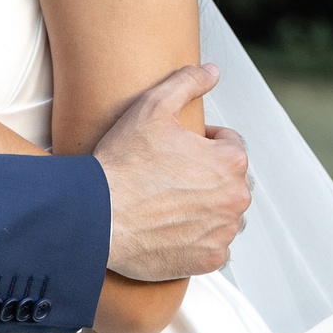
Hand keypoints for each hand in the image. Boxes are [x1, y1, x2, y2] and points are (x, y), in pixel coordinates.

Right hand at [94, 65, 249, 281]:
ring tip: (170, 202)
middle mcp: (235, 199)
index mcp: (230, 162)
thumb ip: (188, 83)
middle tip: (169, 176)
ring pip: (224, 213)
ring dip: (206, 207)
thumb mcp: (153, 107)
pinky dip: (199, 239)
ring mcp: (222, 233)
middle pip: (229, 181)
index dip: (202, 143)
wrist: (96, 215)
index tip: (176, 151)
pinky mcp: (207, 260)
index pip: (230, 145)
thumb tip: (212, 72)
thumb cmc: (123, 163)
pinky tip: (172, 227)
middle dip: (207, 175)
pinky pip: (214, 246)